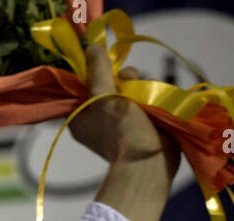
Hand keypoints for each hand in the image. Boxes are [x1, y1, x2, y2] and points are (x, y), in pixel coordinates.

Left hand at [68, 43, 178, 174]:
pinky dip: (149, 97)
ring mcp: (119, 122)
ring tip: (145, 96)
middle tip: (129, 82)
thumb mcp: (104, 95)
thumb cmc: (120, 129)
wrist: (148, 161)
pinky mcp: (139, 123)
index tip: (109, 70)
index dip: (98, 73)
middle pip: (109, 84)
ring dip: (139, 87)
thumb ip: (98, 70)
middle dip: (123, 79)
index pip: (85, 85)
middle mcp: (96, 120)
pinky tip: (155, 100)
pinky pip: (142, 101)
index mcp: (79, 117)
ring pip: (129, 90)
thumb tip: (91, 46)